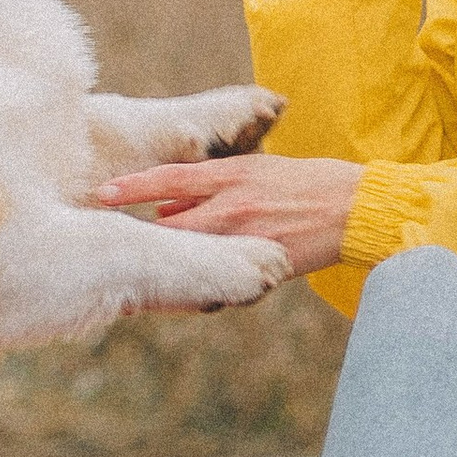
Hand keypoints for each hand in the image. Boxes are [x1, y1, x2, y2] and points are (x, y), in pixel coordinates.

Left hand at [98, 153, 363, 278]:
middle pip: (172, 226)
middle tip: (123, 248)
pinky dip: (210, 281)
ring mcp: (246, 235)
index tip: (101, 194)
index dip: (132, 187)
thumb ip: (211, 186)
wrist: (354, 207)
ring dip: (178, 263)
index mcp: (231, 174)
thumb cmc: (305, 182)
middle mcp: (232, 204)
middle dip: (150, 238)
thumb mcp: (256, 169)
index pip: (168, 179)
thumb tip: (169, 203)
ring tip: (160, 274)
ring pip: (194, 254)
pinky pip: (224, 277)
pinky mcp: (262, 262)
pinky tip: (205, 287)